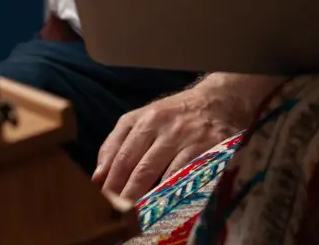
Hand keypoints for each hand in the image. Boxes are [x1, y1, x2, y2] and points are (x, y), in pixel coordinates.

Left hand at [92, 73, 274, 200]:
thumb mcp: (143, 117)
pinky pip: (189, 177)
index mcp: (146, 119)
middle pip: (140, 168)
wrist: (221, 99)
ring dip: (148, 200)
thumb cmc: (176, 113)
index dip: (110, 184)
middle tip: (116, 217)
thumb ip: (117, 142)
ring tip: (136, 218)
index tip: (101, 204)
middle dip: (126, 196)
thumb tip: (97, 177)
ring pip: (164, 175)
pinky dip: (175, 194)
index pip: (121, 157)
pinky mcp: (210, 148)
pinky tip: (165, 206)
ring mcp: (189, 137)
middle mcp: (166, 126)